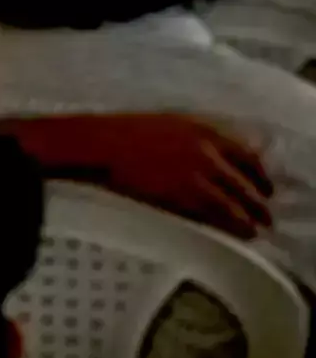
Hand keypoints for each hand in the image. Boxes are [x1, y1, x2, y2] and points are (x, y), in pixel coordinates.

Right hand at [6, 114, 274, 240]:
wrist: (92, 144)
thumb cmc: (119, 134)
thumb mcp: (162, 125)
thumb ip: (192, 140)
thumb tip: (212, 160)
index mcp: (201, 128)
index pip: (247, 154)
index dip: (260, 174)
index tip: (264, 187)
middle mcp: (205, 149)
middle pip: (247, 181)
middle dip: (258, 201)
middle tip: (263, 216)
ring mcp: (196, 173)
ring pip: (235, 202)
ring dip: (247, 218)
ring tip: (251, 231)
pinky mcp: (182, 194)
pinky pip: (215, 214)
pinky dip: (228, 225)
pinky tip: (232, 233)